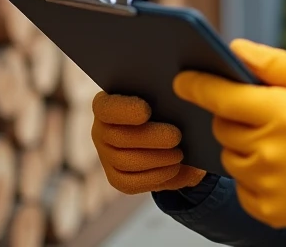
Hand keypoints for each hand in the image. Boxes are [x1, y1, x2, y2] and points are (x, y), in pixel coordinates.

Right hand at [91, 91, 206, 193]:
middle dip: (149, 138)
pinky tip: (174, 168)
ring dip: (155, 159)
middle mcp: (101, 130)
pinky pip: (130, 182)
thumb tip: (184, 107)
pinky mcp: (116, 179)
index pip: (107, 108)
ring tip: (179, 154)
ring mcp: (106, 156)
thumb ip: (170, 103)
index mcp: (107, 104)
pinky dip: (155, 176)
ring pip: (124, 161)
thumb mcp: (168, 103)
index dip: (124, 110)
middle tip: (176, 136)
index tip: (146, 111)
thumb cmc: (168, 110)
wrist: (172, 138)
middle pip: (118, 137)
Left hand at [173, 39, 285, 230]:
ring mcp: (267, 184)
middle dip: (231, 116)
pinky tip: (278, 167)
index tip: (181, 79)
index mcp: (282, 114)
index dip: (198, 85)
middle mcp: (270, 151)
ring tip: (274, 142)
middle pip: (222, 127)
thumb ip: (273, 63)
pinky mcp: (268, 210)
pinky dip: (251, 175)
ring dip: (241, 146)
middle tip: (258, 113)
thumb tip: (234, 49)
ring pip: (228, 157)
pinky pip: (240, 185)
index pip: (223, 97)